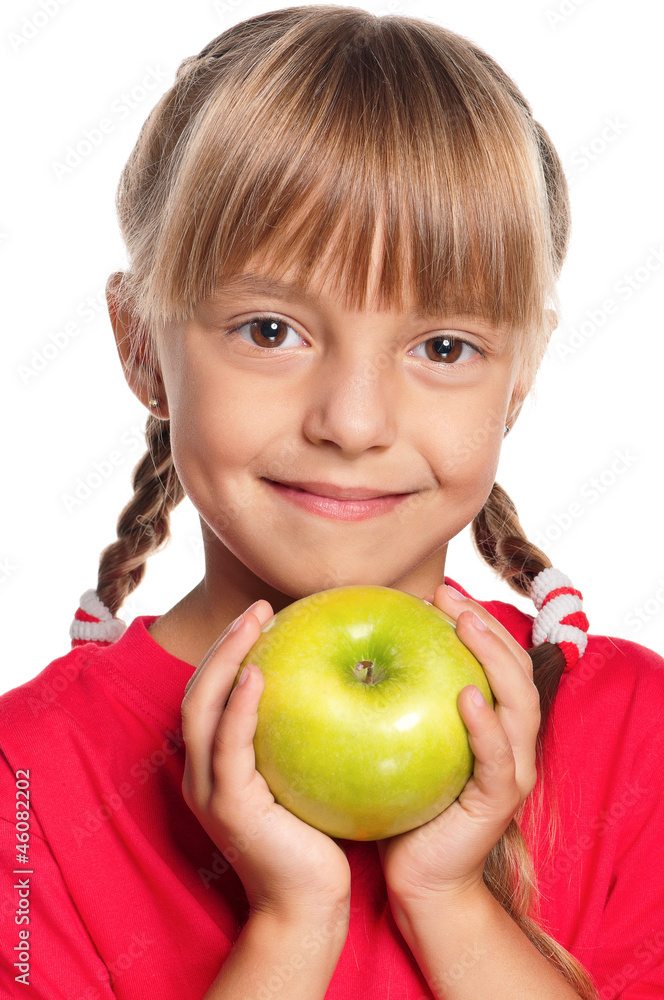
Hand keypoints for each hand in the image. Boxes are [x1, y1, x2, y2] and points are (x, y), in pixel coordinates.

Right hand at [181, 600, 351, 922]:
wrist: (309, 907)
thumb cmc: (317, 842)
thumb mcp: (306, 778)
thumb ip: (303, 739)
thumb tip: (347, 685)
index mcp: (217, 766)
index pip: (212, 695)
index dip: (230, 652)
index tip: (262, 616)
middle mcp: (202, 773)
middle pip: (198, 691)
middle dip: (224, 643)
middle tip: (258, 606)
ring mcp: (210, 790)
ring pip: (203, 708)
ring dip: (226, 659)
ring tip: (254, 621)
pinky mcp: (229, 805)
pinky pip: (229, 744)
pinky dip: (239, 706)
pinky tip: (259, 675)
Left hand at [377, 582, 540, 905]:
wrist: (420, 878)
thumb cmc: (402, 806)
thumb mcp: (398, 744)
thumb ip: (391, 704)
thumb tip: (349, 653)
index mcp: (492, 724)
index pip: (496, 660)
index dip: (475, 621)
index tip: (438, 591)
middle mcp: (512, 741)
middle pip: (517, 669)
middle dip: (488, 626)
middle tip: (449, 595)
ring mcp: (512, 771)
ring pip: (520, 703)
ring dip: (494, 659)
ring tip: (465, 626)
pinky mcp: (500, 801)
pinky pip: (498, 756)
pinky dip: (486, 725)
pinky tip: (465, 696)